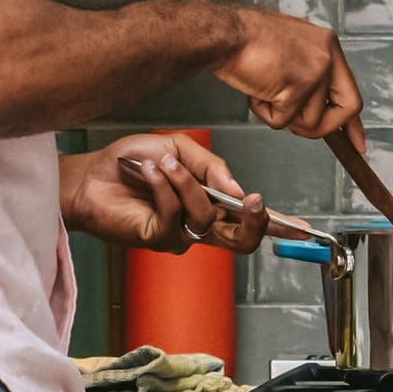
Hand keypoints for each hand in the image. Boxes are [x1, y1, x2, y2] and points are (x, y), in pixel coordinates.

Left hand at [61, 132, 267, 251]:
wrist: (90, 174)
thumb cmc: (131, 163)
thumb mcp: (181, 150)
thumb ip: (214, 168)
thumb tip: (239, 190)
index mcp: (210, 204)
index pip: (249, 221)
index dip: (277, 227)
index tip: (301, 229)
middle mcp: (198, 226)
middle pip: (241, 242)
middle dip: (254, 224)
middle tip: (253, 202)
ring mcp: (179, 235)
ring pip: (204, 217)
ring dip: (185, 183)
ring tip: (162, 162)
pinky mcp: (157, 238)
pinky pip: (174, 215)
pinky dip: (165, 187)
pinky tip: (149, 171)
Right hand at [213, 4, 363, 139]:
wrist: (223, 34)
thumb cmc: (247, 44)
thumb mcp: (291, 54)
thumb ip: (310, 77)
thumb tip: (318, 110)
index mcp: (328, 45)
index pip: (351, 91)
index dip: (354, 124)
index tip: (357, 144)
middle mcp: (328, 55)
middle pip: (347, 109)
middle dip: (322, 129)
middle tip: (295, 126)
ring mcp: (316, 69)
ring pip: (311, 121)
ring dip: (282, 117)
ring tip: (263, 93)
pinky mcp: (299, 84)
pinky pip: (285, 121)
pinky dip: (265, 114)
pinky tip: (255, 94)